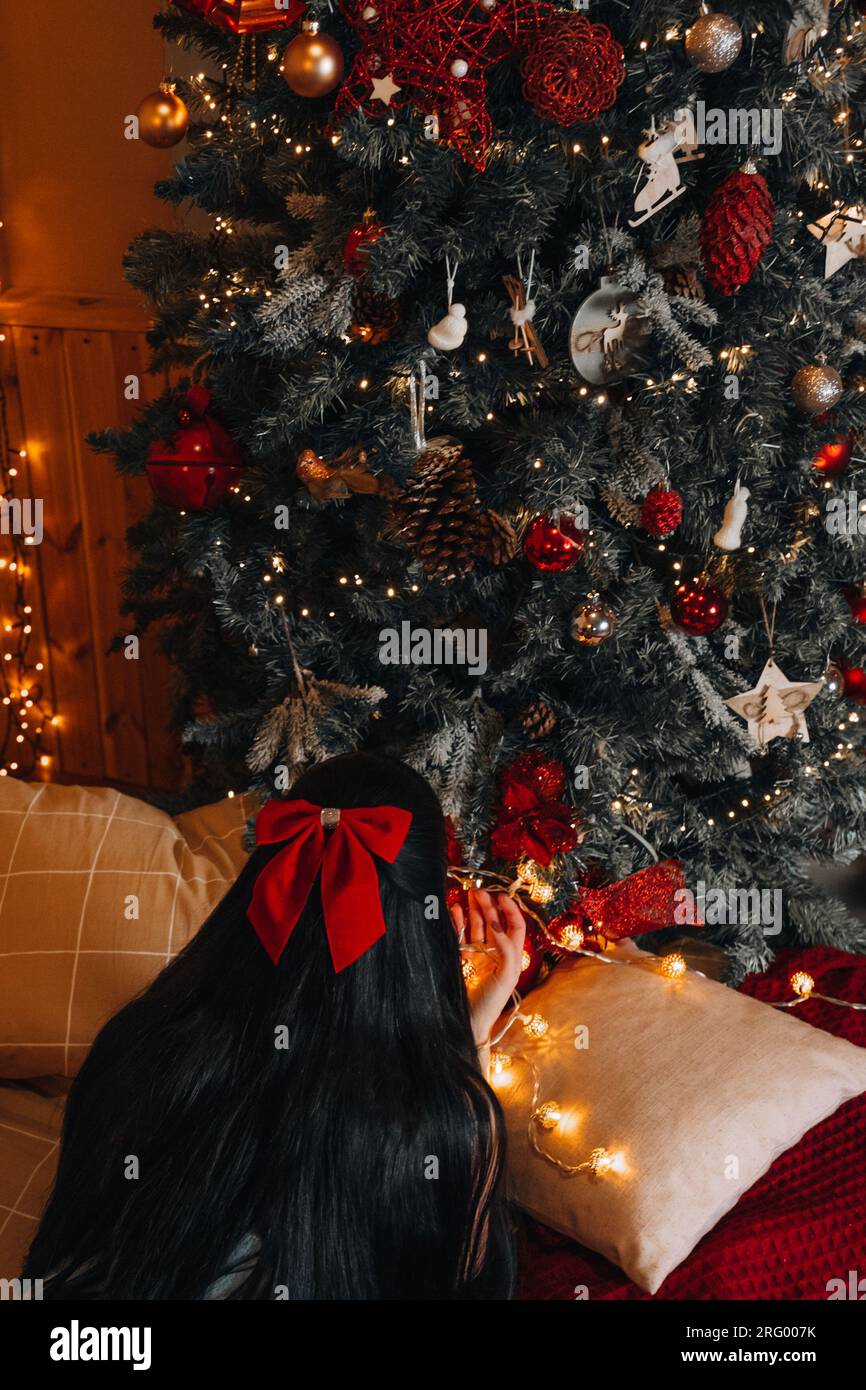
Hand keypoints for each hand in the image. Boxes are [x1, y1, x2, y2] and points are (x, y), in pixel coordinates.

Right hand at [449, 890, 526, 1048]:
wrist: (469, 1023)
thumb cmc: (491, 1004)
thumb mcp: (506, 978)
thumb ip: (507, 951)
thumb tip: (499, 927)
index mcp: (511, 956)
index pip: (514, 926)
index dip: (509, 910)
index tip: (501, 896)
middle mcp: (495, 952)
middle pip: (494, 922)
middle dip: (488, 905)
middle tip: (479, 891)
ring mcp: (477, 954)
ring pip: (477, 925)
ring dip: (473, 909)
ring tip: (469, 893)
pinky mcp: (460, 958)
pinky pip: (460, 934)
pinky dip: (457, 921)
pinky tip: (454, 909)